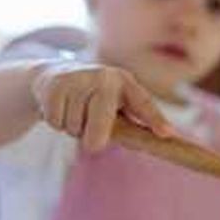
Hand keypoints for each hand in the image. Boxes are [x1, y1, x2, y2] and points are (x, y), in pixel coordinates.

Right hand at [30, 61, 172, 152]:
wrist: (53, 74)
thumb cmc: (93, 99)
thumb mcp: (114, 107)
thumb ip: (131, 127)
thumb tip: (152, 145)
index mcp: (126, 83)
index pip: (143, 104)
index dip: (155, 119)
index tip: (166, 134)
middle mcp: (105, 77)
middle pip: (101, 123)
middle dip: (95, 140)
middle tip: (92, 144)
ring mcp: (79, 78)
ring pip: (76, 126)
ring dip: (73, 128)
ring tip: (74, 111)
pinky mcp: (56, 84)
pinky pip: (57, 122)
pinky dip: (57, 123)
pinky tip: (61, 108)